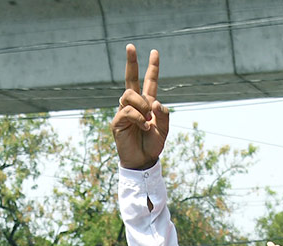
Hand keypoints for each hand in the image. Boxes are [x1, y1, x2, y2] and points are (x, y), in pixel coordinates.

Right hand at [112, 44, 168, 170]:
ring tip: (148, 120)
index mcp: (148, 103)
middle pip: (131, 79)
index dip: (153, 67)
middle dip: (131, 62)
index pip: (150, 82)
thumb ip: (163, 114)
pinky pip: (127, 110)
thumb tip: (153, 102)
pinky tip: (144, 127)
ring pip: (129, 94)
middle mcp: (135, 104)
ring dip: (142, 105)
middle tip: (130, 46)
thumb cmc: (153, 145)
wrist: (143, 161)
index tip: (154, 52)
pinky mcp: (117, 122)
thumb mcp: (164, 129)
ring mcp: (124, 112)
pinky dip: (138, 118)